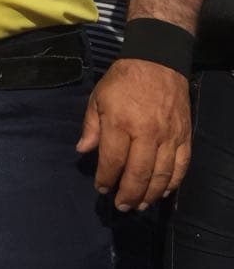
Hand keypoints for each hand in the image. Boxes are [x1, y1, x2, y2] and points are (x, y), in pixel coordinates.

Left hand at [76, 57, 190, 210]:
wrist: (158, 62)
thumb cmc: (122, 80)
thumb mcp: (98, 97)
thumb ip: (91, 126)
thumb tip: (83, 151)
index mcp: (120, 123)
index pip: (113, 160)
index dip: (106, 179)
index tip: (101, 189)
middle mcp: (146, 133)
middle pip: (139, 173)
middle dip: (128, 194)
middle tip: (121, 206)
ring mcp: (169, 136)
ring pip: (161, 174)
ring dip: (150, 195)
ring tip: (140, 205)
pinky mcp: (184, 136)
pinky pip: (181, 166)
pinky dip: (172, 183)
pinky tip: (163, 192)